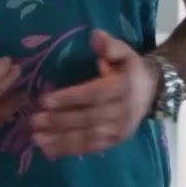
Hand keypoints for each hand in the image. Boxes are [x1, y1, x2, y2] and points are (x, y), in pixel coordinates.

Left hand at [30, 30, 158, 157]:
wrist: (153, 89)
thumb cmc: (130, 68)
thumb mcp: (124, 51)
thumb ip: (110, 45)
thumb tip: (95, 35)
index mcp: (122, 88)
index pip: (92, 95)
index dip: (68, 99)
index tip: (44, 101)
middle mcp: (122, 112)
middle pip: (87, 118)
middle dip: (58, 121)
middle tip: (32, 121)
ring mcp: (119, 130)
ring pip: (87, 137)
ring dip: (60, 139)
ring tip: (36, 139)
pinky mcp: (115, 141)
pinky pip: (91, 147)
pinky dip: (69, 150)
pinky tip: (49, 150)